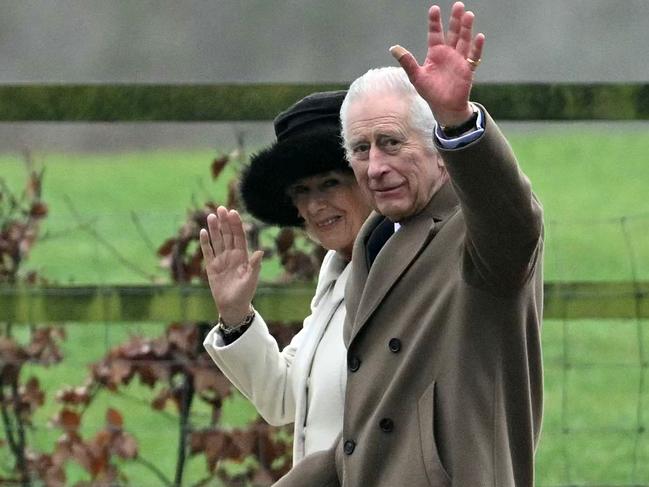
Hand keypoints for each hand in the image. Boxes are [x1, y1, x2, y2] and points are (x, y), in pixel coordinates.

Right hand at [199, 206, 263, 324]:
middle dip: (225, 222)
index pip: (239, 236)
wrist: (233, 306)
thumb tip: (260, 252)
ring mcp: (221, 260)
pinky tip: (203, 231)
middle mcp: (232, 255)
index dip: (236, 225)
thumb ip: (255, 266)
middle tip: (220, 208)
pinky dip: (205, 242)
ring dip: (214, 229)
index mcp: (243, 256)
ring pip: (217, 240)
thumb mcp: (251, 280)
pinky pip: (208, 252)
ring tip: (211, 216)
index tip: (233, 212)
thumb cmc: (245, 293)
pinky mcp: (211, 267)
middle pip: (227, 235)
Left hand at [390, 2, 484, 126]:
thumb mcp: (416, 76)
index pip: (435, 33)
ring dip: (466, 29)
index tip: (434, 9)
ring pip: (464, 41)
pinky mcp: (467, 70)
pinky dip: (477, 47)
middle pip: (452, 33)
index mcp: (435, 53)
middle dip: (455, 20)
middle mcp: (448, 54)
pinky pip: (473, 57)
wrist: (444, 108)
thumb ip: (407, 62)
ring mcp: (459, 60)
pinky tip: (479, 37)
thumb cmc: (430, 92)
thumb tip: (392, 48)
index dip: (435, 22)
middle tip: (458, 5)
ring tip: (468, 15)